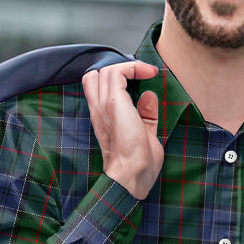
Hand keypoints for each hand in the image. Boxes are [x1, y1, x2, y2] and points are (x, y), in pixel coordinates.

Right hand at [82, 60, 161, 198]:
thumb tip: (149, 96)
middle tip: (140, 76)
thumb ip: (145, 115)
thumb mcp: (145, 134)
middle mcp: (98, 110)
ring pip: (106, 70)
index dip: (114, 79)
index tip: (140, 80)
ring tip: (147, 73)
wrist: (131, 175)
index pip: (95, 88)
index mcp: (102, 119)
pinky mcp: (113, 103)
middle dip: (118, 70)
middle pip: (95, 75)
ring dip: (128, 67)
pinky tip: (148, 73)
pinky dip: (133, 68)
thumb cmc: (138, 165)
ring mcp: (103, 106)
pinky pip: (118, 73)